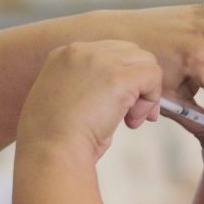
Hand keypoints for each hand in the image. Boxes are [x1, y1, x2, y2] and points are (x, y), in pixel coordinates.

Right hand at [17, 41, 164, 164]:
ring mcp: (99, 61)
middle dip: (137, 83)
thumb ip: (83, 89)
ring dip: (146, 91)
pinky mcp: (118, 78)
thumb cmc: (53, 141)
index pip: (107, 53)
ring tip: (131, 120)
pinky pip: (153, 75)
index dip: (119, 79)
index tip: (114, 108)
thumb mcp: (61, 103)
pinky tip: (133, 120)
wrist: (50, 152)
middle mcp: (80, 51)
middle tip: (131, 117)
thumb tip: (116, 96)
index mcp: (62, 56)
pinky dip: (152, 99)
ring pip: (145, 61)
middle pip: (129, 52)